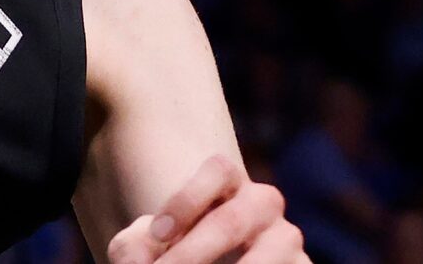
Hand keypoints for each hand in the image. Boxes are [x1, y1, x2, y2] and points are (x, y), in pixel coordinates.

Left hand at [109, 156, 305, 263]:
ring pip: (269, 254)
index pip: (219, 169)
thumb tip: (138, 259)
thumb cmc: (171, 255)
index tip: (156, 235)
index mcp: (228, 180)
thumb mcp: (146, 248)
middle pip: (233, 220)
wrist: (205, 261)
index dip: (187, 200)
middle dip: (194, 253)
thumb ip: (134, 247)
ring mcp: (288, 240)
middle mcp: (264, 204)